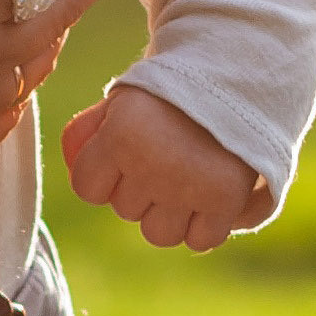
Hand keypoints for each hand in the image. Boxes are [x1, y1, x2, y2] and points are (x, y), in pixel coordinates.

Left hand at [62, 86, 262, 249]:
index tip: (122, 159)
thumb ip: (92, 129)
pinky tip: (210, 199)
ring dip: (170, 214)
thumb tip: (72, 160)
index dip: (102, 178)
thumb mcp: (125, 98)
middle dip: (141, 190)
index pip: (87, 189)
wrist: (243, 74)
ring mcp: (189, 185)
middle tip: (168, 157)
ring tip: (188, 179)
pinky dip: (205, 227)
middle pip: (126, 210)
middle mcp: (152, 164)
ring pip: (159, 233)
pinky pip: (201, 240)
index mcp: (121, 135)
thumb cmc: (175, 91)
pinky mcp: (225, 200)